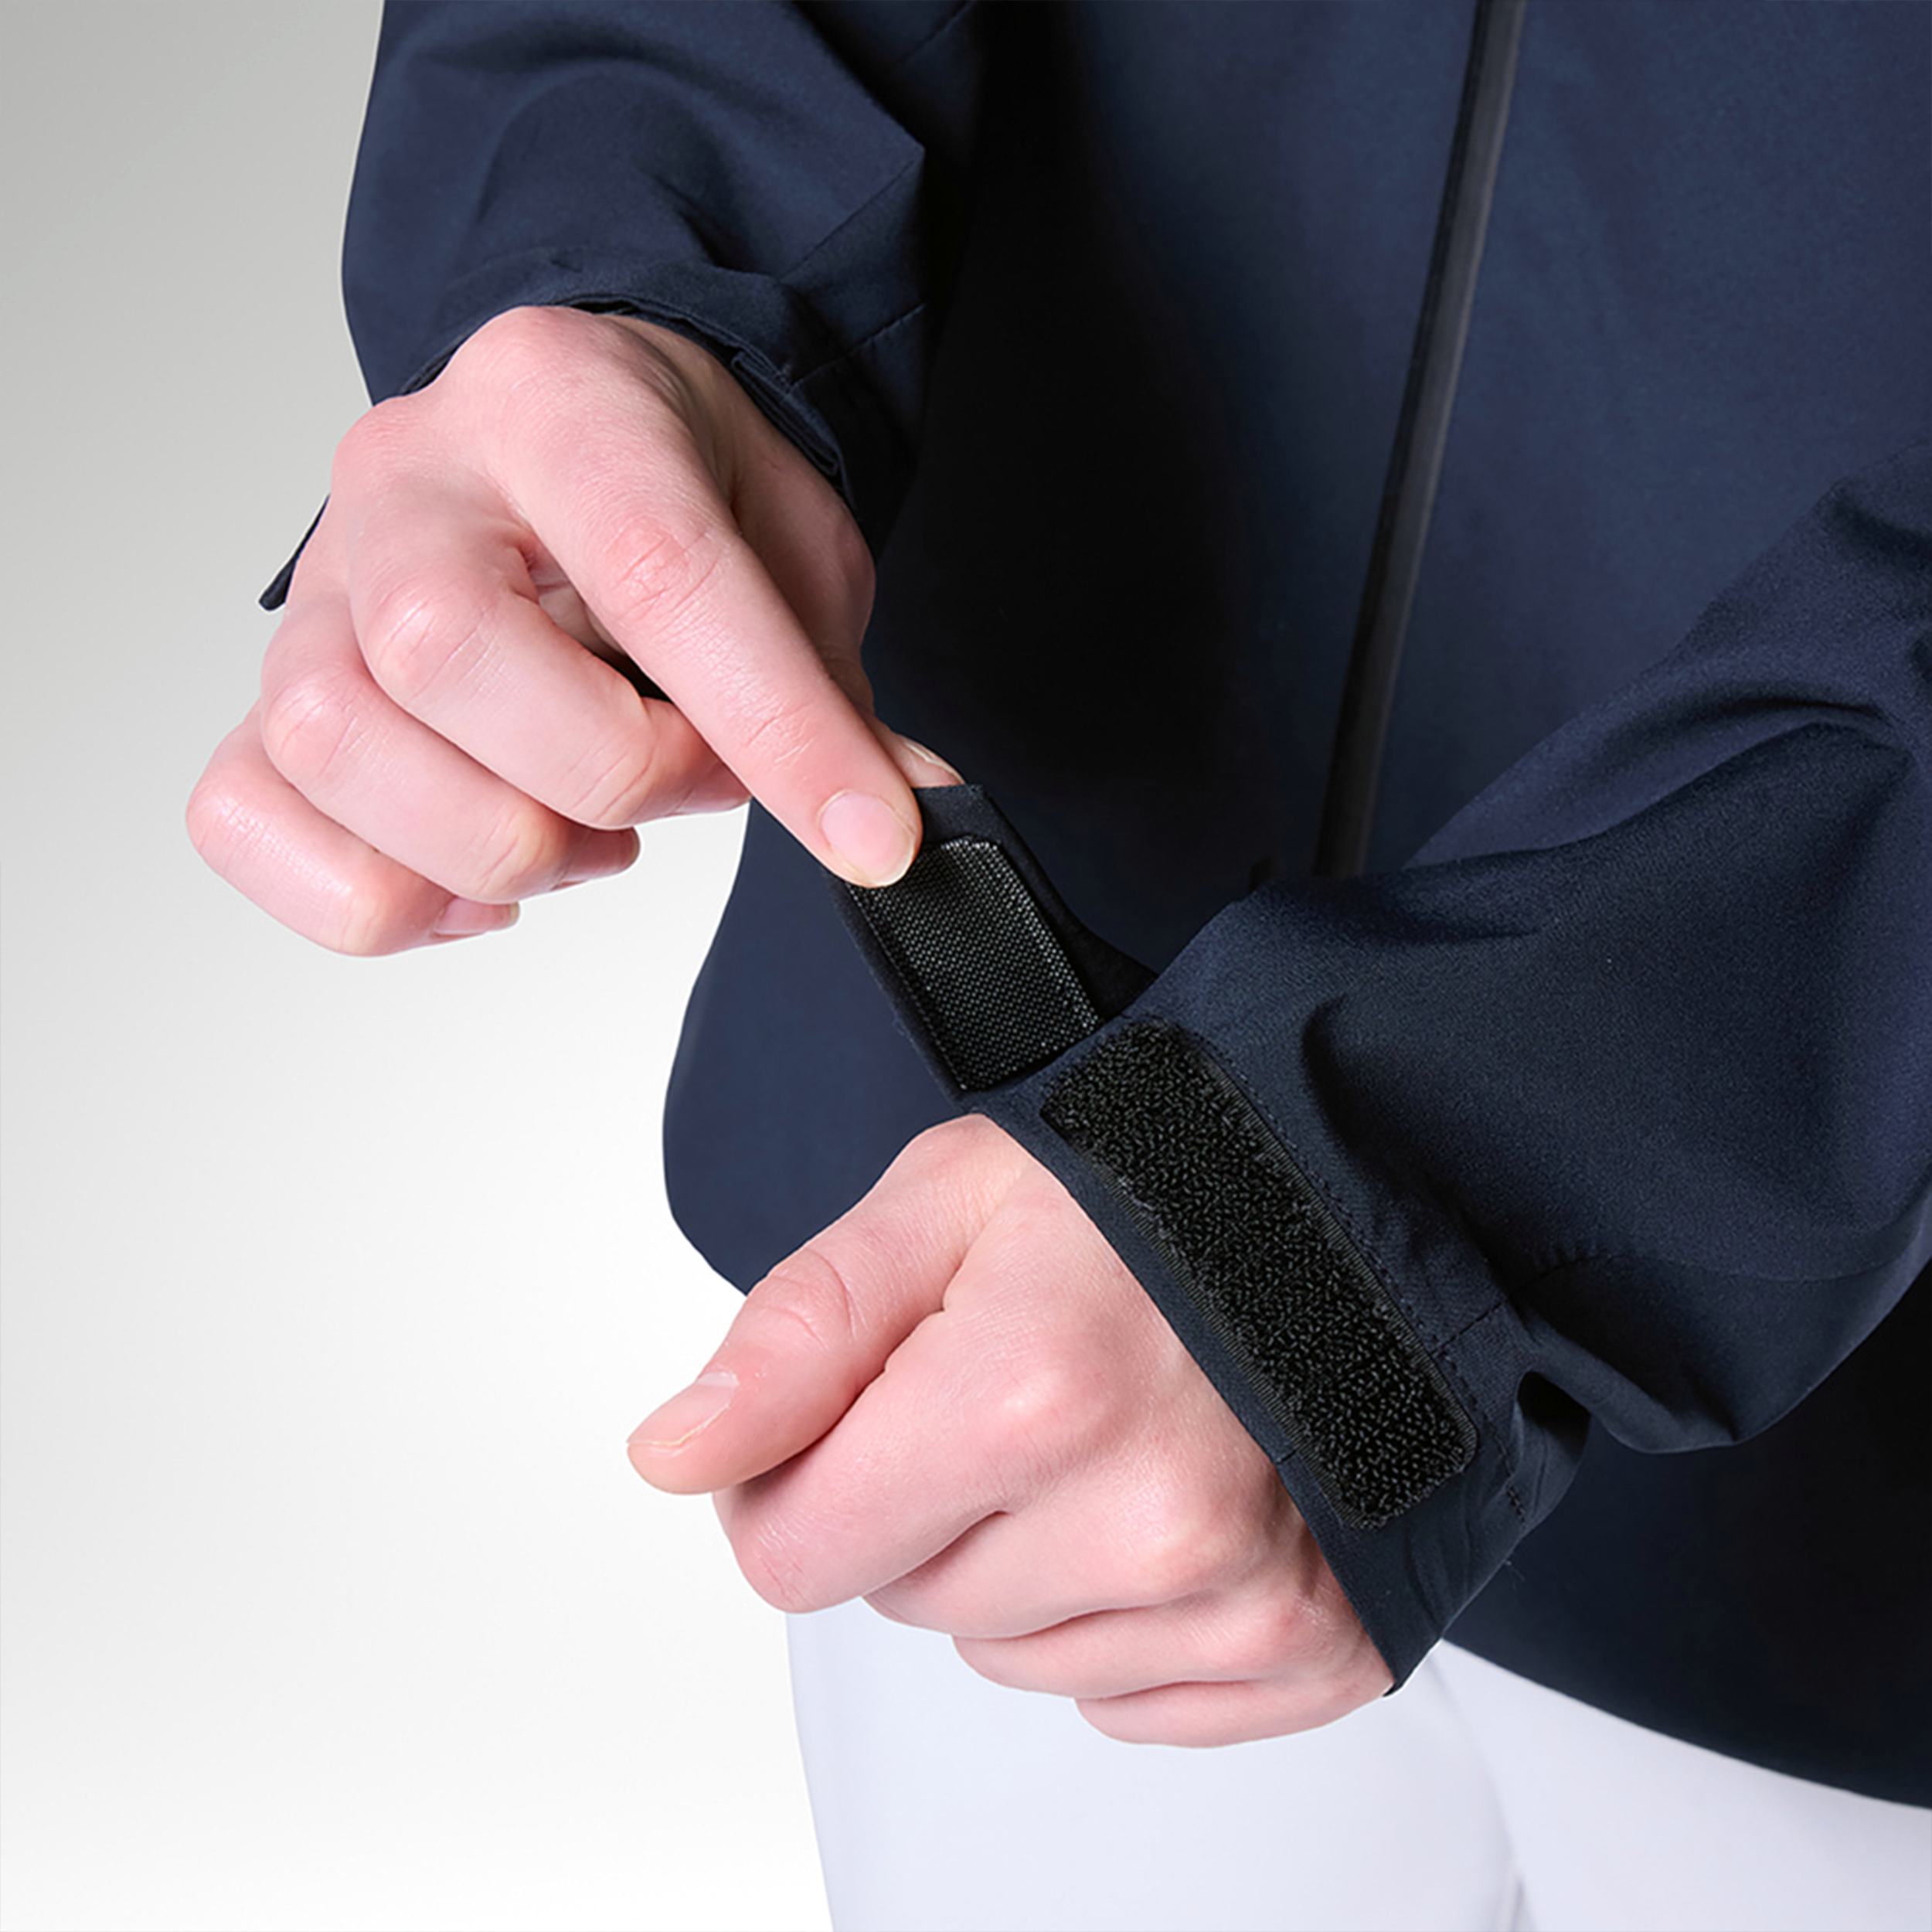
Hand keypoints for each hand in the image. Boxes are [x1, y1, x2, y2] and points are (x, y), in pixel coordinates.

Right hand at [189, 306, 952, 952]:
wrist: (577, 440)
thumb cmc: (682, 486)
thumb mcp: (794, 552)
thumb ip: (831, 686)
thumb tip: (886, 823)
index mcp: (560, 402)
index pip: (655, 569)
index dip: (771, 725)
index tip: (868, 833)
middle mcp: (408, 478)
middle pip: (442, 655)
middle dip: (605, 774)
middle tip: (687, 779)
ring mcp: (319, 588)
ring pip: (330, 742)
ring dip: (493, 839)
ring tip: (588, 831)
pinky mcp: (274, 689)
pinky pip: (243, 812)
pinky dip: (373, 891)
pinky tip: (476, 876)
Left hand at [627, 1116, 1391, 1744]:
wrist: (1347, 1191)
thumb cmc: (1149, 1180)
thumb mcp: (942, 1202)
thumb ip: (796, 1335)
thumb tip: (678, 1456)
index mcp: (1029, 1395)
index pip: (794, 1553)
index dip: (800, 1472)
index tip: (868, 1401)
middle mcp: (1147, 1518)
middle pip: (907, 1604)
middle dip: (926, 1501)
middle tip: (1020, 1381)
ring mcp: (1242, 1597)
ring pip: (1015, 1659)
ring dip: (1028, 1562)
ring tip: (1107, 1427)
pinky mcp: (1314, 1649)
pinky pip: (1129, 1702)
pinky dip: (1124, 1617)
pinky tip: (1167, 1494)